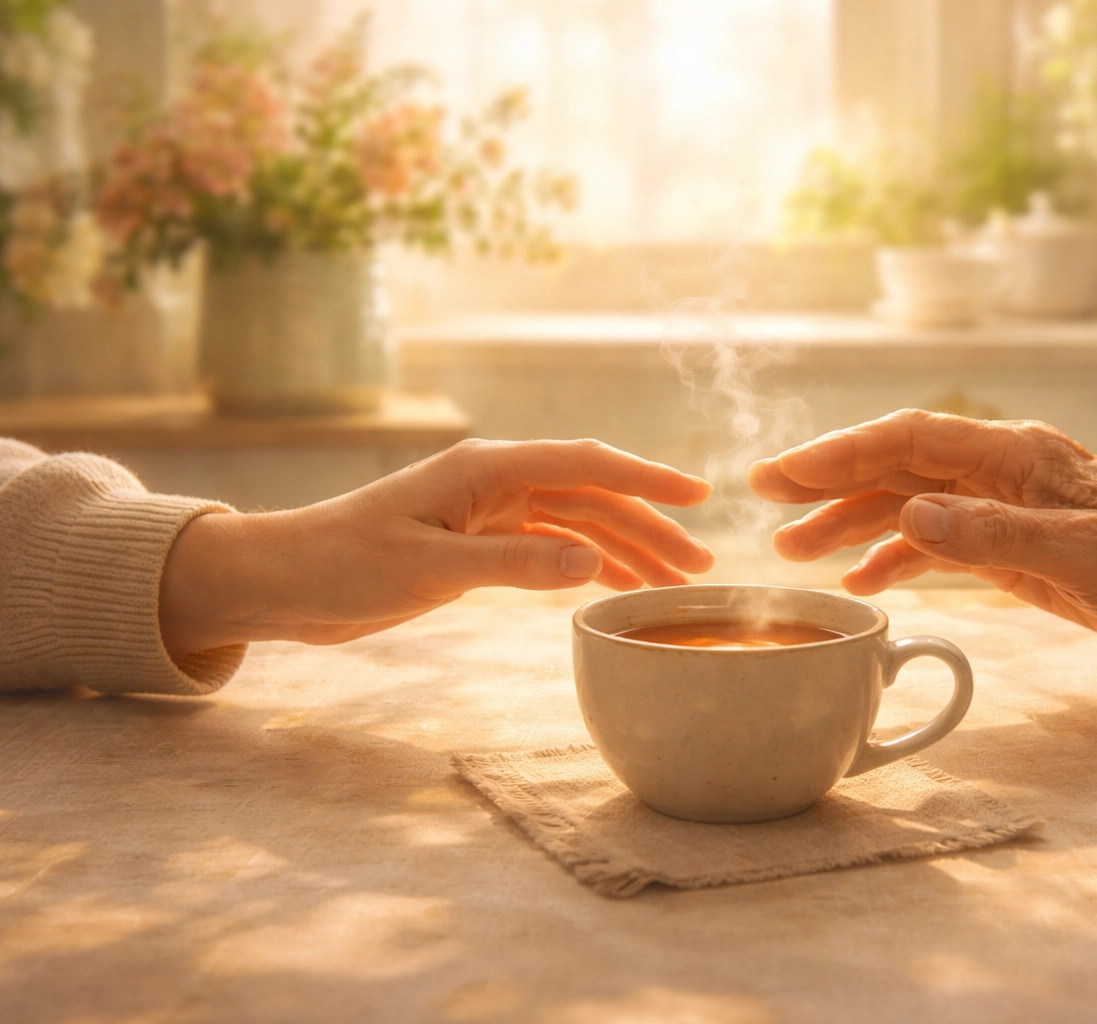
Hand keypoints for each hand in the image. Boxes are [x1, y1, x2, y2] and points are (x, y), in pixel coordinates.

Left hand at [160, 438, 713, 655]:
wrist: (279, 583)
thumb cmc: (340, 565)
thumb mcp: (429, 568)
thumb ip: (513, 564)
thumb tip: (591, 562)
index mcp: (486, 469)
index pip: (586, 464)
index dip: (647, 479)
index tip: (700, 497)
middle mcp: (494, 482)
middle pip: (592, 498)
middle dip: (650, 529)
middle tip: (700, 569)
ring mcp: (486, 513)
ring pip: (576, 525)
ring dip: (625, 550)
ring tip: (673, 584)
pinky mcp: (474, 544)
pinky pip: (548, 549)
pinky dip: (585, 566)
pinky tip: (615, 585)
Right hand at [749, 410, 1096, 646]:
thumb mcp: (1080, 555)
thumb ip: (994, 535)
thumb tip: (911, 517)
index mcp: (1013, 456)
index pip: (908, 440)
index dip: (840, 452)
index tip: (783, 472)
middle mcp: (997, 470)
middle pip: (895, 464)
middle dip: (826, 479)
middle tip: (762, 496)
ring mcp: (1000, 503)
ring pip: (907, 502)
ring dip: (849, 522)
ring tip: (791, 552)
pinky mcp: (1008, 540)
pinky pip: (935, 539)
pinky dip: (893, 555)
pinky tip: (858, 580)